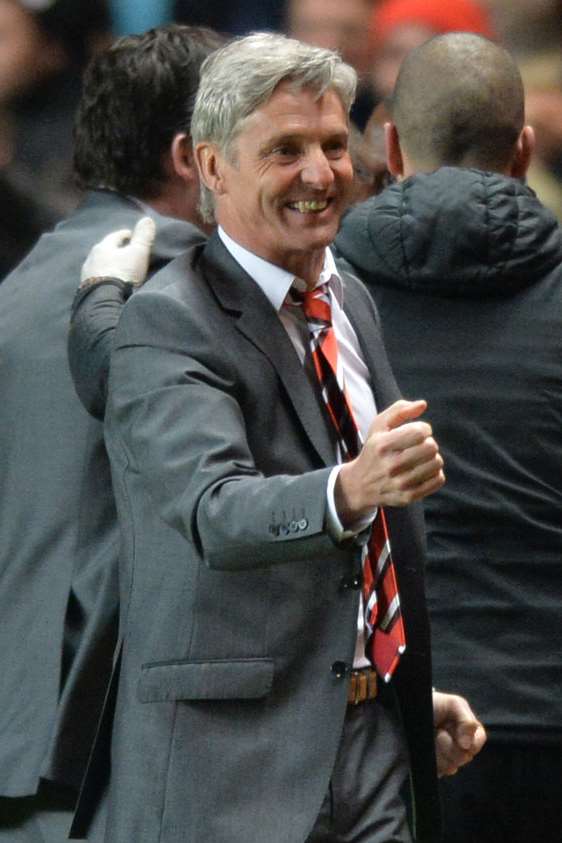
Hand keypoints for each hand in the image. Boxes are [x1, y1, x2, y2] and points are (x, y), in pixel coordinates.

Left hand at [80, 216, 155, 286]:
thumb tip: (147, 219)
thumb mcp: (138, 253)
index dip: (126, 235)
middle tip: (125, 252)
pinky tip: (108, 283)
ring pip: (99, 265)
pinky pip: (96, 279)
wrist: (104, 301)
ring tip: (117, 269)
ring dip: (107, 265)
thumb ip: (143, 237)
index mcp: (103, 246)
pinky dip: (103, 278)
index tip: (132, 236)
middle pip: (105, 250)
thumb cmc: (122, 274)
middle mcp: (91, 258)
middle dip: (115, 250)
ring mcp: (86, 275)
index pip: (115, 236)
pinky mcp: (85, 290)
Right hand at [335, 399, 444, 525]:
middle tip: (420, 446)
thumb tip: (423, 404)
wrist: (360, 486)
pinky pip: (438, 480)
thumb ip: (399, 410)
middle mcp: (391, 466)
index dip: (424, 428)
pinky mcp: (409, 497)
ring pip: (437, 463)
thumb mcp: (378, 426)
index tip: (418, 432)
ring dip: (433, 458)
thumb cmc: (373, 451)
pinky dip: (435, 473)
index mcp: (382, 445)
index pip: (419, 432)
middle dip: (429, 443)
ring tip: (422, 459)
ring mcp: (400, 484)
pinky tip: (424, 471)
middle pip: (431, 448)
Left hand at [432, 690, 486, 776]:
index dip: (470, 743)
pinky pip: (439, 772)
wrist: (409, 709)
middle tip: (439, 732)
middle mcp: (460, 746)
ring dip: (439, 752)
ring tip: (431, 738)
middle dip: (449, 745)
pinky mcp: (435, 766)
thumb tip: (467, 746)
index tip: (458, 737)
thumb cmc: (433, 704)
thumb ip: (467, 721)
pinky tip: (427, 749)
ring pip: (451, 766)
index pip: (477, 744)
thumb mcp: (453, 704)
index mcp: (468, 732)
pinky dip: (432, 761)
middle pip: (464, 758)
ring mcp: (447, 757)